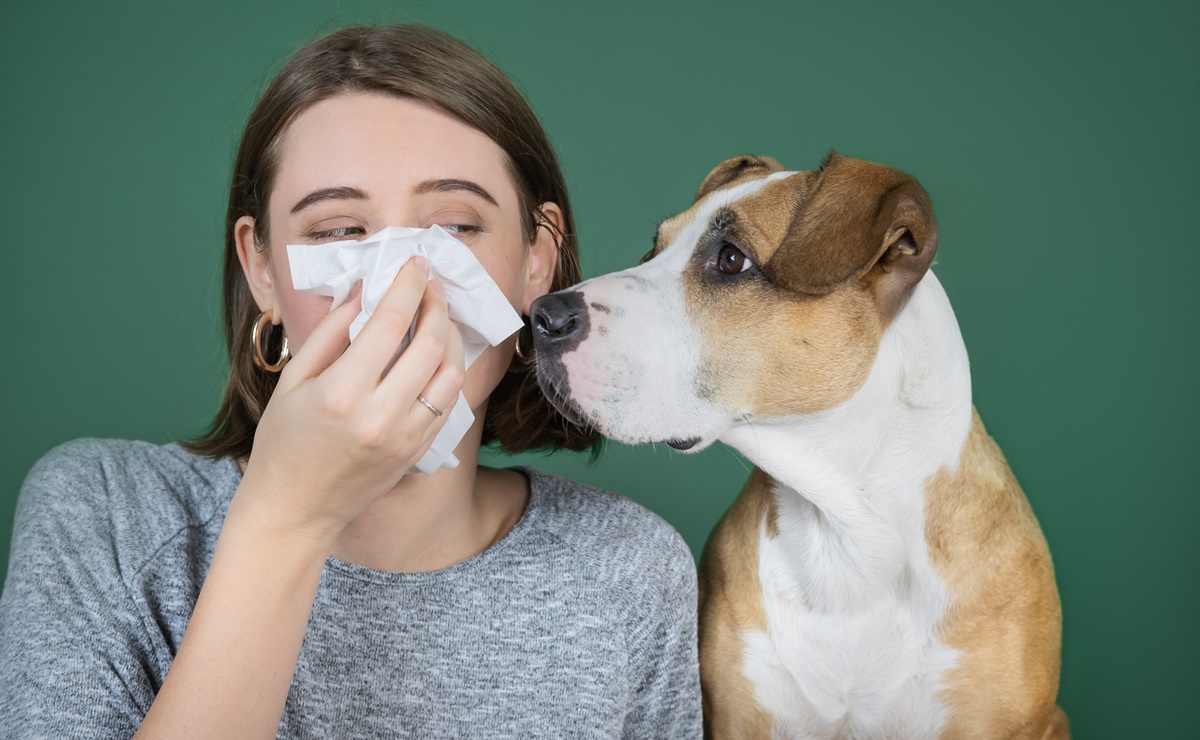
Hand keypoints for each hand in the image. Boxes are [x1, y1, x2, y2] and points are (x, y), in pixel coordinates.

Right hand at [235, 256, 465, 543]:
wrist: (295, 509)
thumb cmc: (283, 442)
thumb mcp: (293, 379)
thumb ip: (331, 331)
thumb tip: (365, 290)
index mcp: (342, 392)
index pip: (390, 323)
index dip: (408, 285)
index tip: (416, 263)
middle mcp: (380, 415)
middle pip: (430, 344)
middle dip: (436, 304)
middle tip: (432, 284)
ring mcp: (405, 436)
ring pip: (450, 373)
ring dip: (451, 336)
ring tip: (438, 315)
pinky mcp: (418, 451)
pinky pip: (448, 401)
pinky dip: (449, 370)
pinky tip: (438, 353)